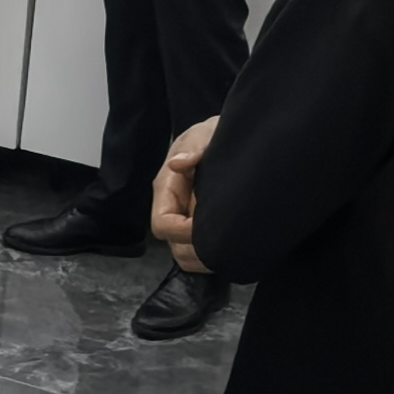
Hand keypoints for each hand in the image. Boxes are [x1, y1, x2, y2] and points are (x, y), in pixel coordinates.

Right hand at [151, 116, 218, 273]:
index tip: (210, 226)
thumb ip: (195, 147)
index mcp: (167, 187)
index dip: (183, 232)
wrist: (220, 137)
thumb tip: (177, 163)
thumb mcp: (204, 135)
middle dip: (197, 248)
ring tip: (229, 248)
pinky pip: (196, 254)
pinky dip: (210, 258)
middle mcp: (172, 207)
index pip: (163, 223)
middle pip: (172, 244)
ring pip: (183, 254)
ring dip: (204, 256)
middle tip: (225, 241)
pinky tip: (230, 248)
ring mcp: (184, 219)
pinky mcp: (197, 226)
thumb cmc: (210, 135)